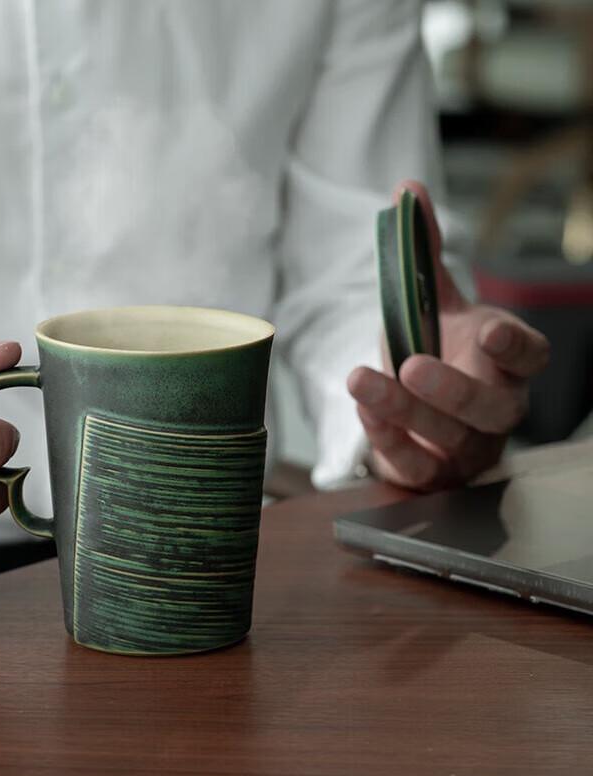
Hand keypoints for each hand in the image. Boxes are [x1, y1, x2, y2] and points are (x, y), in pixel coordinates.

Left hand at [347, 180, 549, 489]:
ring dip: (403, 411)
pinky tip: (361, 407)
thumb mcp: (431, 306)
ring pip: (447, 438)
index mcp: (505, 364)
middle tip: (413, 365)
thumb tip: (408, 190)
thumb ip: (423, 255)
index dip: (515, 346)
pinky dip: (386, 438)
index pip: (529, 357)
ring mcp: (464, 445)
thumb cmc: (435, 353)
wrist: (417, 413)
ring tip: (361, 378)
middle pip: (492, 407)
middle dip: (454, 389)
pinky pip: (414, 465)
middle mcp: (494, 409)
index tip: (488, 331)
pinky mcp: (429, 471)